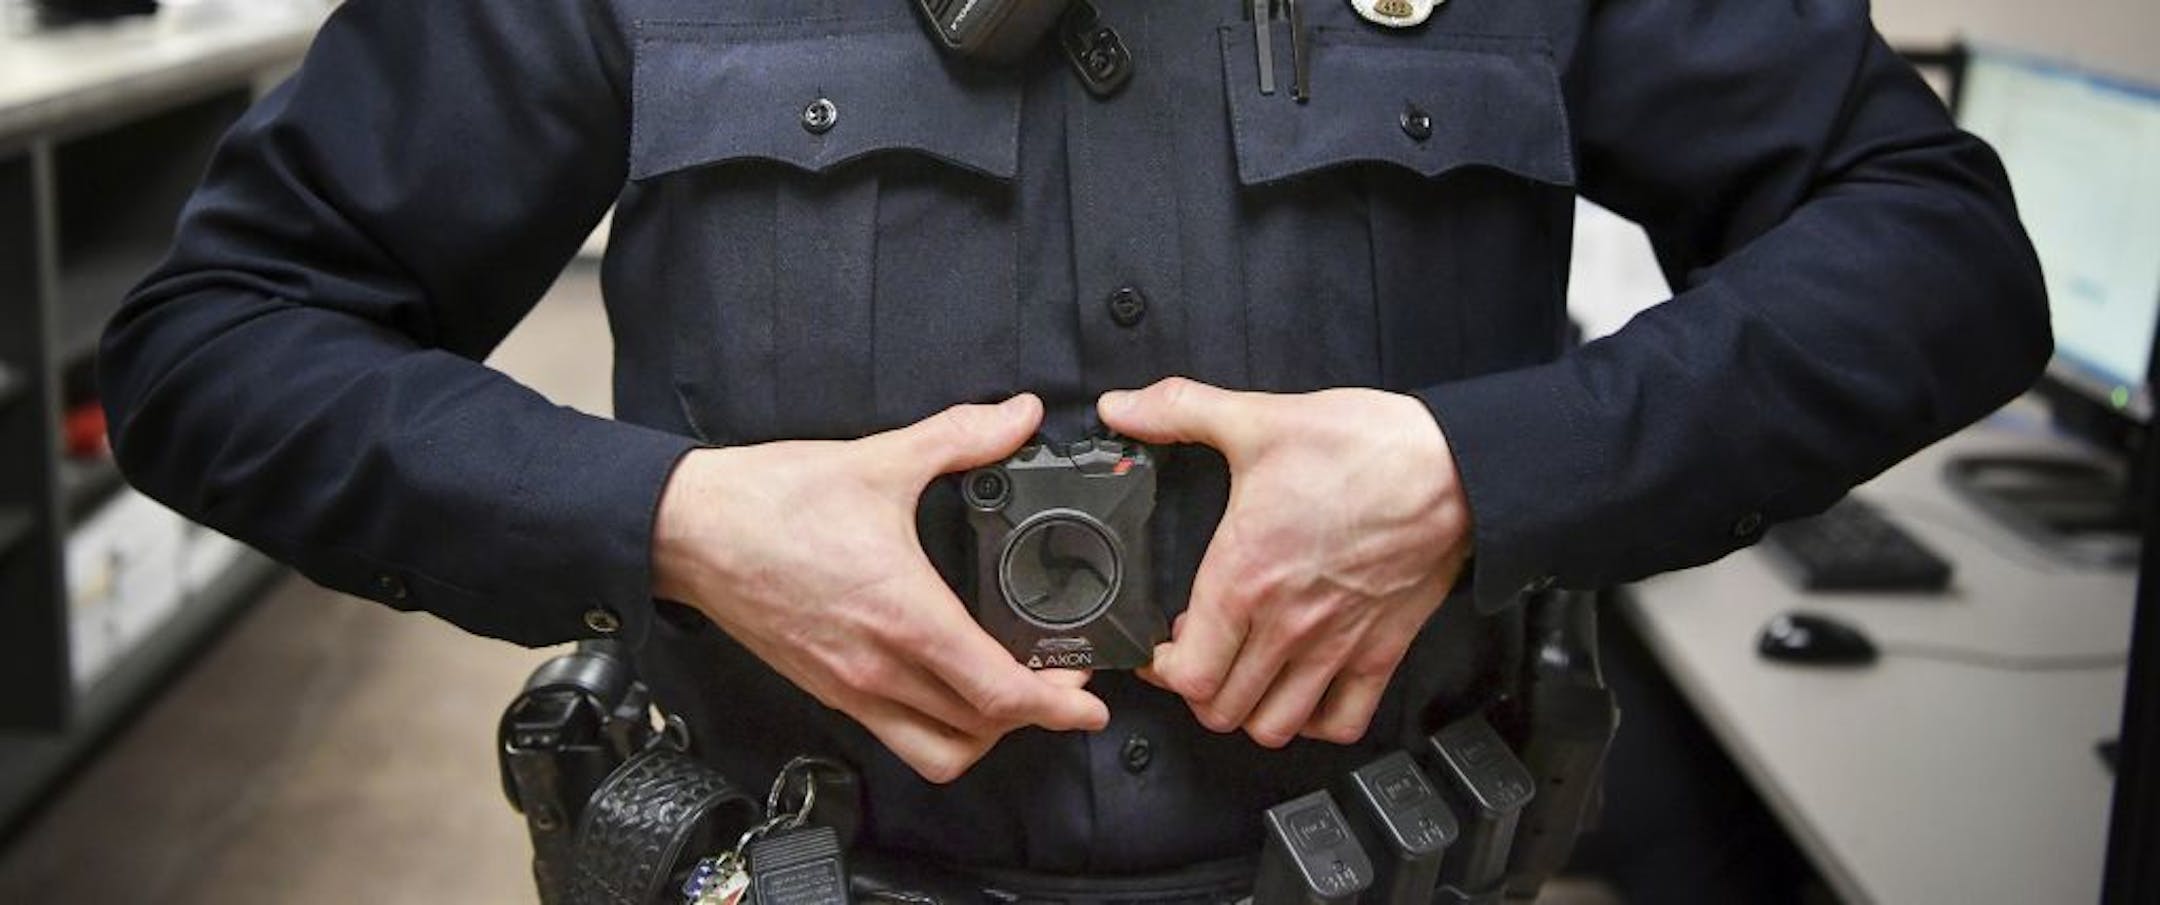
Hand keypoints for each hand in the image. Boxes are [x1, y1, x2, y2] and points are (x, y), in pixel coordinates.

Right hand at [651, 394, 1109, 782]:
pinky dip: (937, 728)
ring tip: (1007, 694)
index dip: (1056, 706)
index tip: (1090, 702)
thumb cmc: (771, 500)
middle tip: (1061, 682)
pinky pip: (896, 736)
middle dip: (1034, 717)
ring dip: (983, 735)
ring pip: (938, 751)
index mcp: (905, 616)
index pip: (998, 692)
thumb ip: (959, 437)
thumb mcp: (878, 460)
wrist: (687, 529)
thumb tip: (1018, 415)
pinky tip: (950, 685)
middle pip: (980, 732)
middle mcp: (880, 668)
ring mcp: (849, 688)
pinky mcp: (826, 690)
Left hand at [1099, 378, 1470, 747]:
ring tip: (1246, 674)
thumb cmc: (1365, 448)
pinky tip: (1304, 689)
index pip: (1186, 672)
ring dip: (1251, 711)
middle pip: (1222, 710)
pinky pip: (1342, 721)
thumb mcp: (1258, 419)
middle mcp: (1286, 625)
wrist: (1452, 467)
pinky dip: (1317, 721)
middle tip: (1200, 656)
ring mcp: (1336, 646)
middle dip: (1199, 690)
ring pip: (1275, 727)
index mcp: (1245, 577)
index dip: (1162, 669)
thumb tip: (1121, 407)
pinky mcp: (1381, 652)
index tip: (1161, 646)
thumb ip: (1179, 411)